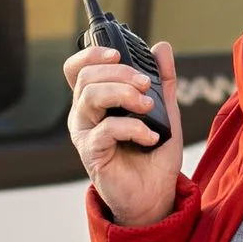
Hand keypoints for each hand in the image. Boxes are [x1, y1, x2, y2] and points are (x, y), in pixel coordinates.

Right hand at [64, 39, 184, 227]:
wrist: (154, 194)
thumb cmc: (153, 154)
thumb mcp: (164, 110)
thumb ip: (163, 80)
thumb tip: (162, 48)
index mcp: (96, 100)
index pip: (78, 68)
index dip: (92, 54)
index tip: (117, 54)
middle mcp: (84, 114)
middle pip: (87, 77)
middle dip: (120, 73)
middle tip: (146, 85)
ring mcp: (85, 133)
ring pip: (91, 96)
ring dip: (124, 93)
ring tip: (149, 107)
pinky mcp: (91, 152)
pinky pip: (106, 128)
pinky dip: (133, 127)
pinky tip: (149, 136)